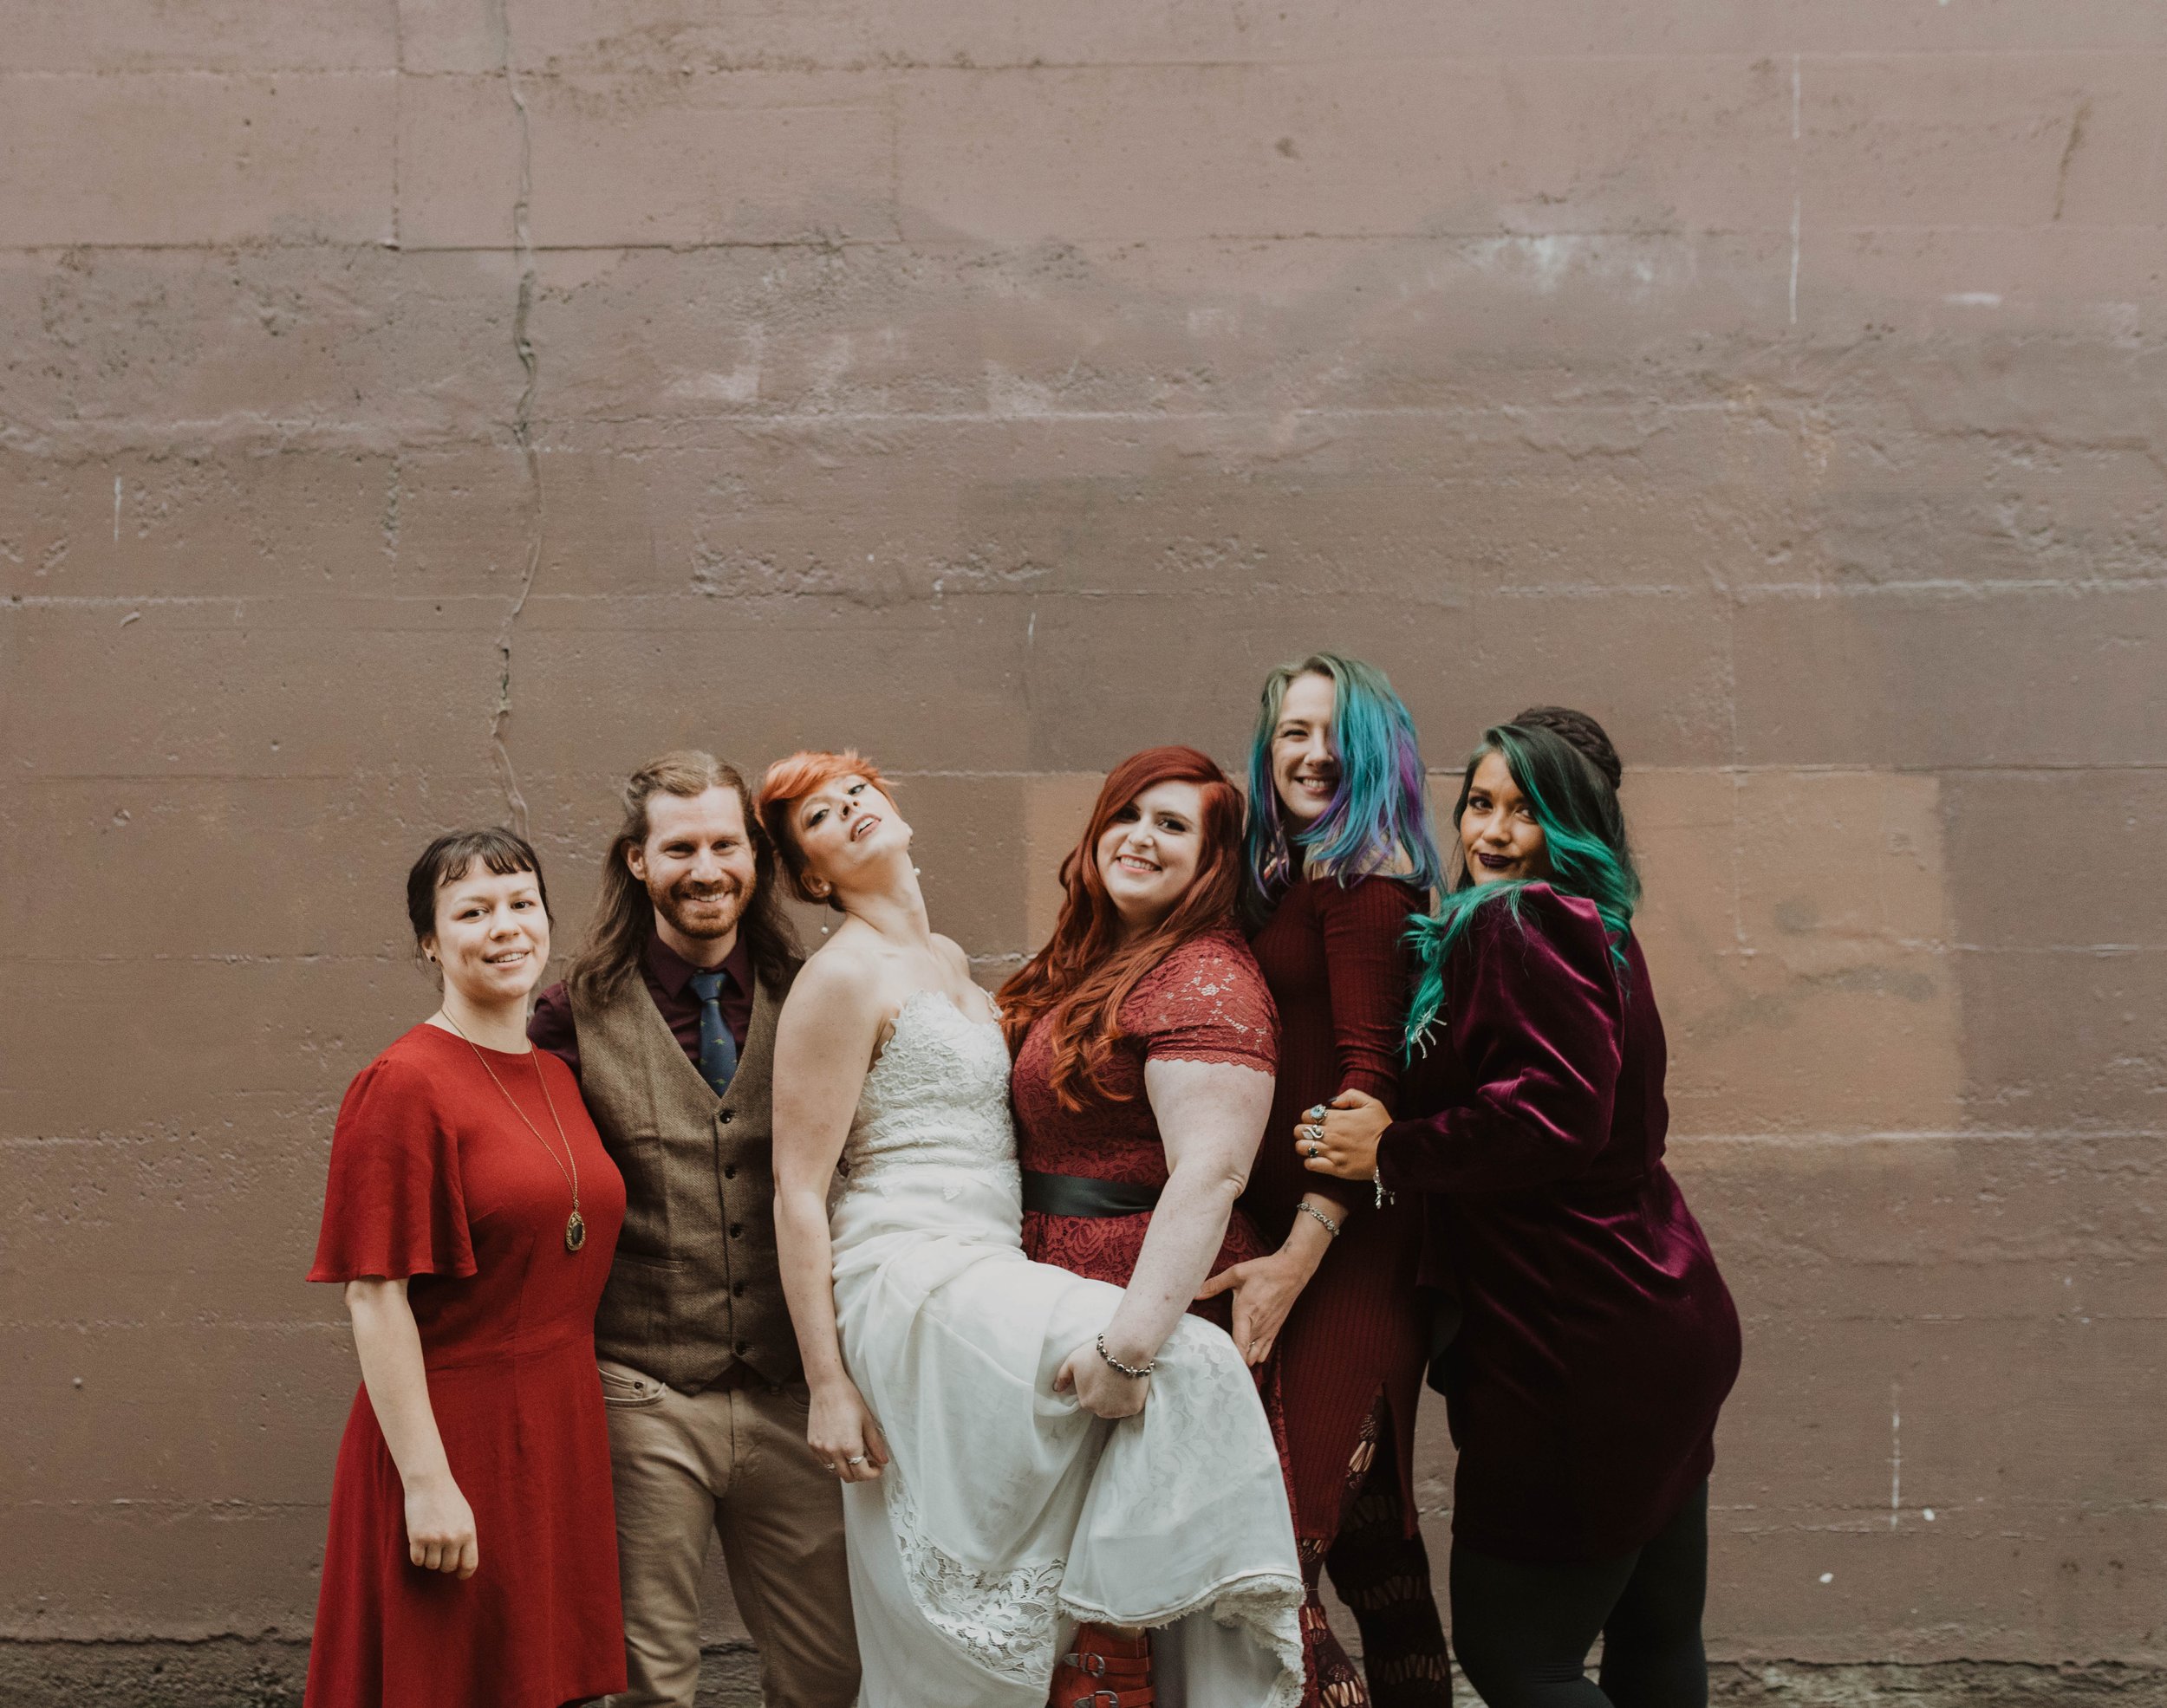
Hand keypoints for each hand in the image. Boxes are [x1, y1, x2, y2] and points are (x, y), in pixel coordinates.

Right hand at [404, 1473, 477, 1577]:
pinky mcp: (417, 1538)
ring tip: (429, 1544)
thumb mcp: (465, 1517)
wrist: (429, 1482)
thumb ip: (466, 1538)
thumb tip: (463, 1563)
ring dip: (429, 1559)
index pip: (470, 1564)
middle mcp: (453, 1538)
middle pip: (448, 1567)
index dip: (464, 1573)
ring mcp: (435, 1539)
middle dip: (444, 1564)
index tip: (459, 1574)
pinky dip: (417, 1556)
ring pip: (431, 1565)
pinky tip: (419, 1544)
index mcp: (468, 1533)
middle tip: (440, 1553)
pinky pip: (417, 1560)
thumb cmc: (448, 1498)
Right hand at [807, 1379, 890, 1482]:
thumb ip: (876, 1444)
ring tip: (855, 1455)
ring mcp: (820, 1449)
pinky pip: (824, 1462)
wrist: (827, 1387)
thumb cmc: (849, 1400)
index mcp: (849, 1446)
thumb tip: (883, 1460)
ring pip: (835, 1471)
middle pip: (848, 1477)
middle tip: (869, 1463)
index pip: (862, 1474)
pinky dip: (834, 1462)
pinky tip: (841, 1450)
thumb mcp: (867, 1421)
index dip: (873, 1474)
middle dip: (861, 1474)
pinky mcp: (812, 1444)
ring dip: (847, 1468)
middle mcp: (833, 1451)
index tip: (878, 1467)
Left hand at [1054, 1338, 1150, 1419]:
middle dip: (1105, 1395)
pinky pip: (1131, 1406)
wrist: (1125, 1349)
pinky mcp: (1135, 1408)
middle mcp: (1102, 1412)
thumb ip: (1062, 1377)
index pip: (1089, 1399)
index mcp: (1086, 1403)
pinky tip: (1130, 1384)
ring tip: (1121, 1380)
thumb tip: (1056, 1389)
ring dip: (1118, 1399)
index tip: (1100, 1375)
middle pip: (1103, 1406)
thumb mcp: (1073, 1362)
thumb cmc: (1097, 1354)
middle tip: (1110, 1377)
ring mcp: (1120, 1411)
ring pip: (1117, 1408)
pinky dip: (1131, 1398)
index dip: (1094, 1387)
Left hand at [1197, 1245, 1318, 1365]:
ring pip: (1255, 1357)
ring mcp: (1268, 1330)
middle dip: (1232, 1359)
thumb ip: (1215, 1285)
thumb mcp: (1237, 1273)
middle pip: (1245, 1354)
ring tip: (1230, 1358)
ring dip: (1244, 1358)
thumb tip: (1195, 1293)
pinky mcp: (1275, 1330)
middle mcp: (1258, 1326)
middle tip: (1218, 1359)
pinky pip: (1265, 1352)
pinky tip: (1247, 1355)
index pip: (1239, 1344)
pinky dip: (1256, 1356)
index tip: (1218, 1362)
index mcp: (1246, 1312)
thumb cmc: (1264, 1271)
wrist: (1291, 1271)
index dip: (1230, 1357)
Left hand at [1301, 1088, 1390, 1181]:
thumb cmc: (1382, 1127)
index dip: (1309, 1117)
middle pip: (1299, 1131)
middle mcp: (1330, 1135)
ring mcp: (1331, 1152)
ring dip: (1304, 1146)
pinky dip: (1310, 1162)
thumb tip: (1333, 1102)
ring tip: (1313, 1147)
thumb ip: (1350, 1096)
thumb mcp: (1371, 1103)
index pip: (1306, 1115)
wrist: (1393, 1152)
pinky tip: (1318, 1160)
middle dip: (1303, 1131)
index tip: (1317, 1121)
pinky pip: (1310, 1165)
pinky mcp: (1335, 1168)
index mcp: (1337, 1119)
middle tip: (1313, 1134)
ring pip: (1301, 1148)